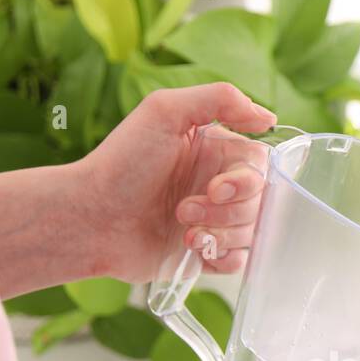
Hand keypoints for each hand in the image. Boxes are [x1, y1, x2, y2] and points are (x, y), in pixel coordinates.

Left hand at [75, 83, 276, 282]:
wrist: (92, 219)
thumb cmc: (122, 164)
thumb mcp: (164, 112)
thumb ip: (219, 99)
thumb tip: (267, 116)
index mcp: (213, 150)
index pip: (259, 164)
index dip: (246, 180)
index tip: (216, 187)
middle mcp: (216, 183)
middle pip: (258, 200)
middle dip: (227, 210)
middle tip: (184, 209)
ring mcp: (211, 220)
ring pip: (250, 231)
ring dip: (219, 232)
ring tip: (181, 227)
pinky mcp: (203, 252)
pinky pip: (239, 261)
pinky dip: (222, 256)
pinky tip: (192, 248)